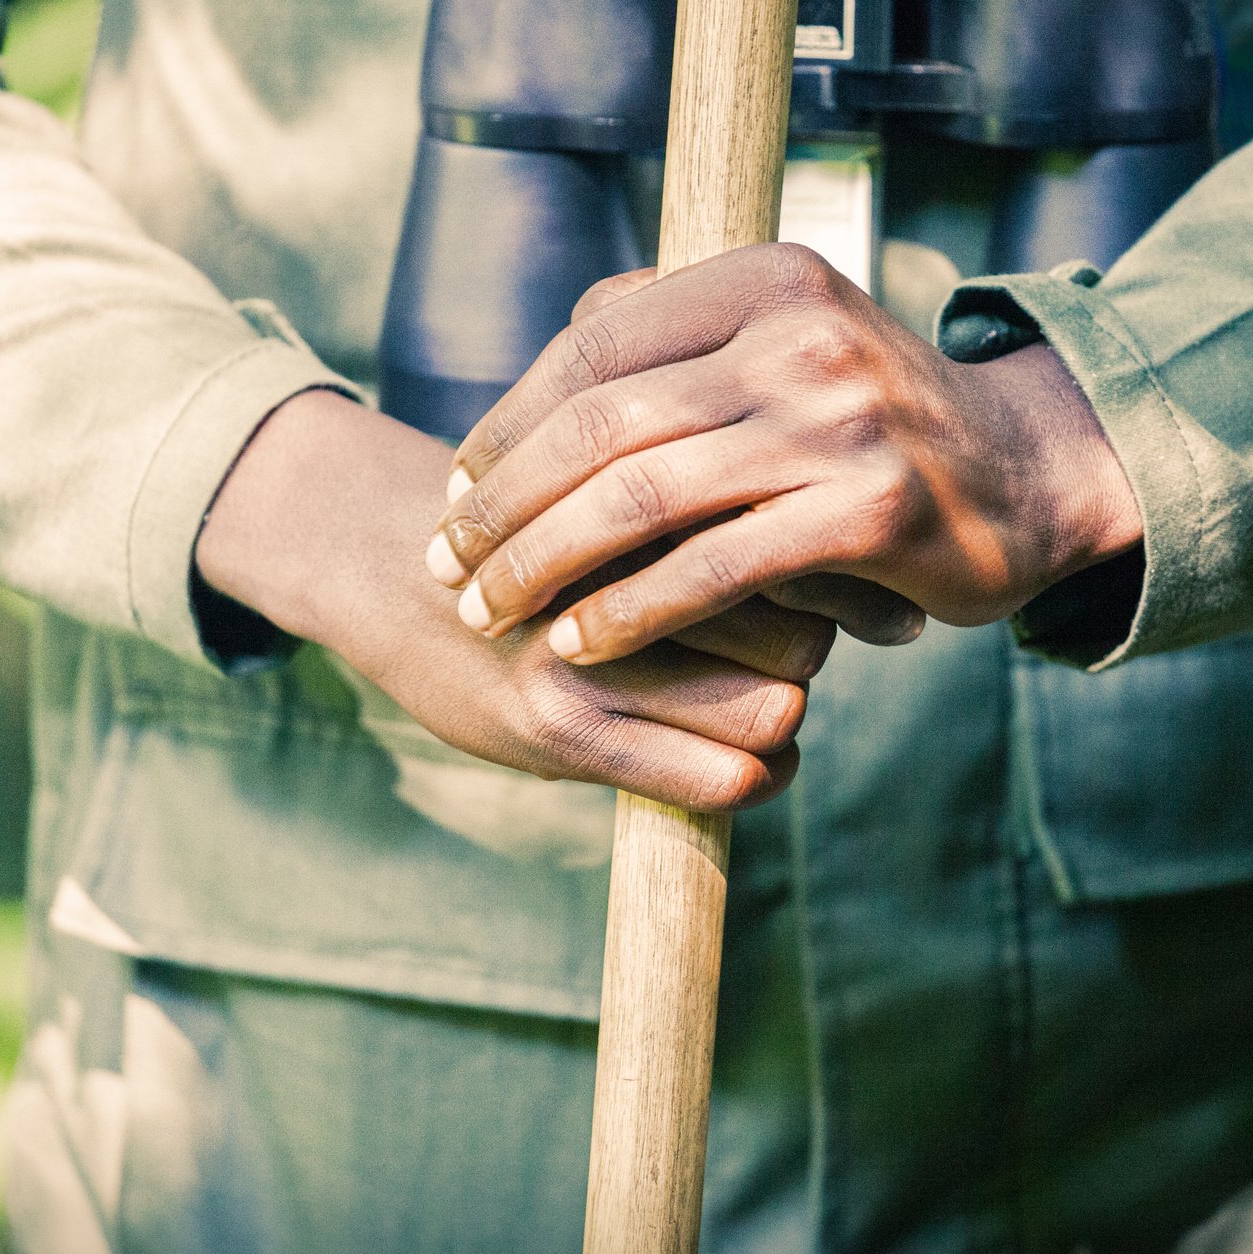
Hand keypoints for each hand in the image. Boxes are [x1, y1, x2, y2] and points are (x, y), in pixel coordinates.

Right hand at [194, 390, 830, 810]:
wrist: (384, 560)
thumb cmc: (538, 522)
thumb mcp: (620, 474)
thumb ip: (722, 492)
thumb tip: (869, 554)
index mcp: (652, 485)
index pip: (801, 544)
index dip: (843, 575)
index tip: (852, 592)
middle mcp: (623, 562)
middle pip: (804, 628)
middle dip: (818, 646)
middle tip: (795, 644)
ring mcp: (587, 650)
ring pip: (773, 706)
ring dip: (784, 715)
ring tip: (766, 702)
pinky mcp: (558, 728)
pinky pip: (718, 779)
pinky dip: (757, 776)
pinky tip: (749, 759)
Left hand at [424, 244, 1142, 665]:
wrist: (1030, 474)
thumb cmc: (875, 418)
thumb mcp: (787, 340)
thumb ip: (681, 332)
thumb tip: (557, 350)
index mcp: (766, 277)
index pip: (592, 344)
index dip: (506, 423)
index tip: (453, 489)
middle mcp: (800, 334)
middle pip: (600, 421)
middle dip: (503, 502)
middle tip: (446, 562)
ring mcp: (838, 422)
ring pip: (642, 495)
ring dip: (544, 563)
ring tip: (488, 611)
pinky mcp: (868, 512)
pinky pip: (713, 568)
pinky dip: (631, 610)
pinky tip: (579, 644)